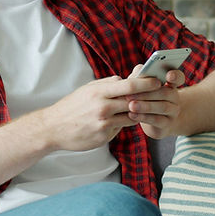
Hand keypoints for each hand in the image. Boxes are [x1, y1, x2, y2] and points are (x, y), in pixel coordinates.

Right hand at [25, 75, 156, 151]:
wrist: (53, 128)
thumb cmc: (71, 106)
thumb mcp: (87, 89)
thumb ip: (107, 84)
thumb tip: (125, 79)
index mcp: (99, 92)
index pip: (130, 85)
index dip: (147, 83)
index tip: (157, 81)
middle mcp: (103, 107)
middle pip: (135, 101)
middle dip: (150, 98)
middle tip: (161, 95)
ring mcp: (104, 123)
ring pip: (131, 116)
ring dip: (138, 113)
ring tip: (144, 108)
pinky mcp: (104, 137)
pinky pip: (120, 128)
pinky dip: (123, 123)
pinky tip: (119, 120)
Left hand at [125, 66, 184, 138]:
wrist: (152, 121)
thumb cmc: (145, 98)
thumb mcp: (142, 86)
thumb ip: (141, 76)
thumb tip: (138, 70)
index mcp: (171, 84)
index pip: (178, 77)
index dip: (175, 76)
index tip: (169, 75)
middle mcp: (175, 98)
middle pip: (166, 93)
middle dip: (147, 93)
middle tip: (130, 94)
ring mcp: (173, 112)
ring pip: (162, 107)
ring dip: (145, 106)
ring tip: (131, 105)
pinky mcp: (167, 125)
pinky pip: (157, 121)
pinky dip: (144, 117)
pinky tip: (132, 115)